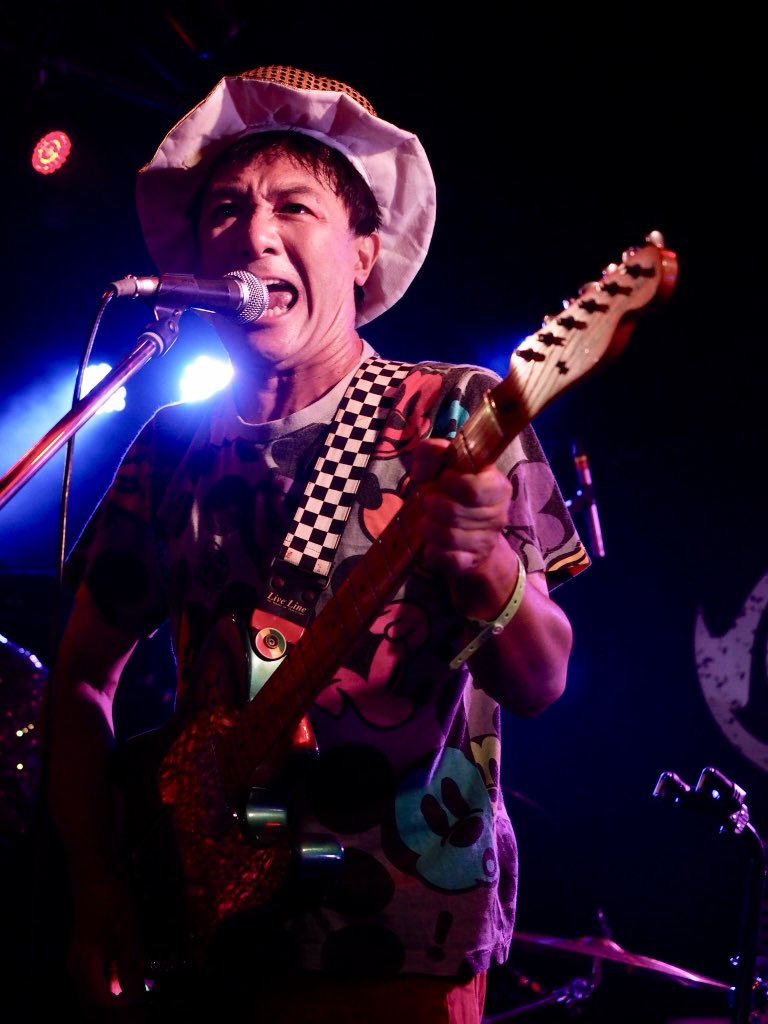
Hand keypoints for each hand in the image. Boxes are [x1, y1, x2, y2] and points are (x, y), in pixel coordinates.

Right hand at [66, 875, 149, 1021]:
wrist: (95, 874)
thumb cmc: (111, 901)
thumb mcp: (127, 934)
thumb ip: (131, 969)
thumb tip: (139, 1001)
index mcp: (83, 969)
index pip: (102, 1006)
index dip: (124, 1013)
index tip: (146, 1010)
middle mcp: (77, 973)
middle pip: (95, 1009)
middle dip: (119, 1016)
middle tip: (145, 1013)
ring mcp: (80, 966)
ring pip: (95, 1000)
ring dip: (117, 1007)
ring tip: (142, 1005)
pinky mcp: (87, 958)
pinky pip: (98, 986)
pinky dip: (114, 994)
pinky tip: (133, 987)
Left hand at [409, 438, 511, 577]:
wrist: (466, 534)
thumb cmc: (452, 494)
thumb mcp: (443, 467)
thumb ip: (433, 453)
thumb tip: (427, 461)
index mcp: (497, 486)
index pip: (475, 488)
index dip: (452, 483)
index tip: (442, 478)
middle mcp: (498, 515)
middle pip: (455, 512)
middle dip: (432, 505)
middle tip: (427, 501)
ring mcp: (486, 541)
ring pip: (450, 537)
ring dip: (428, 527)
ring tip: (425, 521)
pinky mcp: (472, 563)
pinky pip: (447, 558)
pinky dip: (432, 551)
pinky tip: (430, 543)